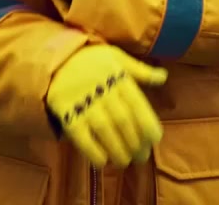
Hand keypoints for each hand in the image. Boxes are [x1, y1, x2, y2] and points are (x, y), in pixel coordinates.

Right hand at [47, 45, 167, 167]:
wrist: (55, 59)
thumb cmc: (90, 59)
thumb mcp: (116, 57)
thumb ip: (140, 70)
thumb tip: (163, 77)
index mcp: (117, 77)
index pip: (137, 104)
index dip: (148, 124)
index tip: (155, 139)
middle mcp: (102, 90)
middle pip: (123, 121)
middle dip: (135, 143)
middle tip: (141, 157)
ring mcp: (83, 102)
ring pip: (105, 130)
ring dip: (118, 150)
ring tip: (124, 162)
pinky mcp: (66, 113)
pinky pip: (81, 136)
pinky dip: (92, 151)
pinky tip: (102, 161)